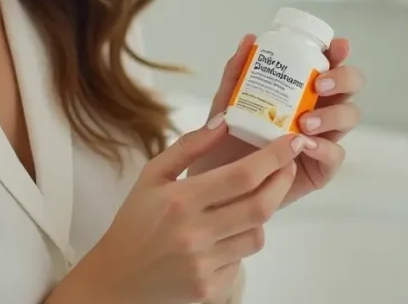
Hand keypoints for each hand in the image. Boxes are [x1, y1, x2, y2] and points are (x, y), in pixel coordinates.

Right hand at [57, 119, 301, 303]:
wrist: (117, 278)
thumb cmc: (135, 220)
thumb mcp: (152, 175)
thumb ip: (189, 146)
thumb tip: (225, 121)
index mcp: (180, 200)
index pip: (242, 175)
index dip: (274, 156)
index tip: (290, 141)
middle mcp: (195, 234)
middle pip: (260, 205)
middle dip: (282, 180)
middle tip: (287, 164)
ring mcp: (204, 265)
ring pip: (257, 234)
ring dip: (261, 214)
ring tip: (247, 201)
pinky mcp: (210, 289)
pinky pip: (242, 259)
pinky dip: (240, 243)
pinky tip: (223, 235)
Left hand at [188, 35, 363, 208]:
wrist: (217, 185)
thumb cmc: (225, 139)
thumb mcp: (225, 103)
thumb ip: (235, 73)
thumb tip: (249, 39)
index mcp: (301, 89)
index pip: (328, 64)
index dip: (338, 53)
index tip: (337, 47)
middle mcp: (319, 109)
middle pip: (349, 88)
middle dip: (343, 80)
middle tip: (319, 84)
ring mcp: (323, 138)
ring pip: (348, 117)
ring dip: (333, 114)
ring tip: (305, 121)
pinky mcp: (321, 168)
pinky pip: (335, 155)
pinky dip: (324, 147)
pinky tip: (305, 145)